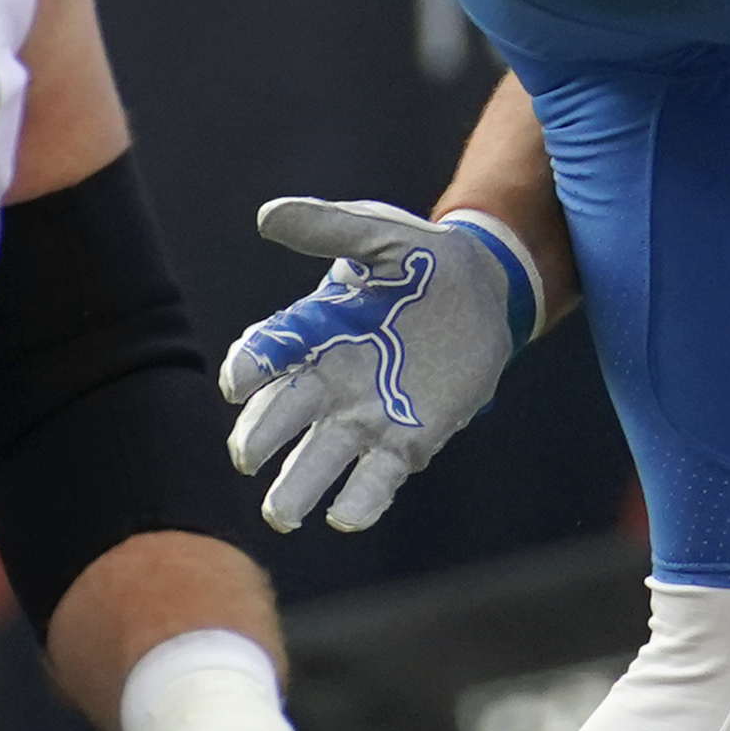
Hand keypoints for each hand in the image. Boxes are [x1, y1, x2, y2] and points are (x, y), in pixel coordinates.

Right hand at [219, 200, 538, 532]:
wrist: (487, 290)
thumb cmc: (423, 261)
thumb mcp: (382, 234)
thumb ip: (331, 228)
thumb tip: (269, 214)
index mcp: (313, 335)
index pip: (267, 356)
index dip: (250, 368)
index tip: (242, 379)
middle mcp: (328, 384)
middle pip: (280, 419)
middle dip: (259, 439)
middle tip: (249, 455)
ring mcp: (365, 418)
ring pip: (317, 462)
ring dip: (296, 489)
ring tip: (284, 513)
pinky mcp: (408, 441)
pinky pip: (376, 478)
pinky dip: (361, 500)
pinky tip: (349, 515)